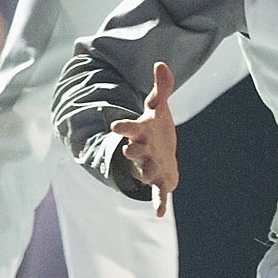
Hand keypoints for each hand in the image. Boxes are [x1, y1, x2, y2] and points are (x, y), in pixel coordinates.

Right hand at [111, 61, 179, 215]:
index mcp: (140, 132)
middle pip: (135, 151)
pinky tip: (159, 213)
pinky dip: (159, 202)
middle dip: (132, 151)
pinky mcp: (160, 180)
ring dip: (144, 173)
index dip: (124, 127)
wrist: (157, 151)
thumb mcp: (158, 107)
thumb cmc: (154, 128)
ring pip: (145, 171)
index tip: (116, 125)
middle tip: (128, 150)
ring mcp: (150, 166)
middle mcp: (142, 150)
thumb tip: (161, 63)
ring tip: (146, 176)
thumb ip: (161, 87)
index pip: (130, 128)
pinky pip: (159, 192)